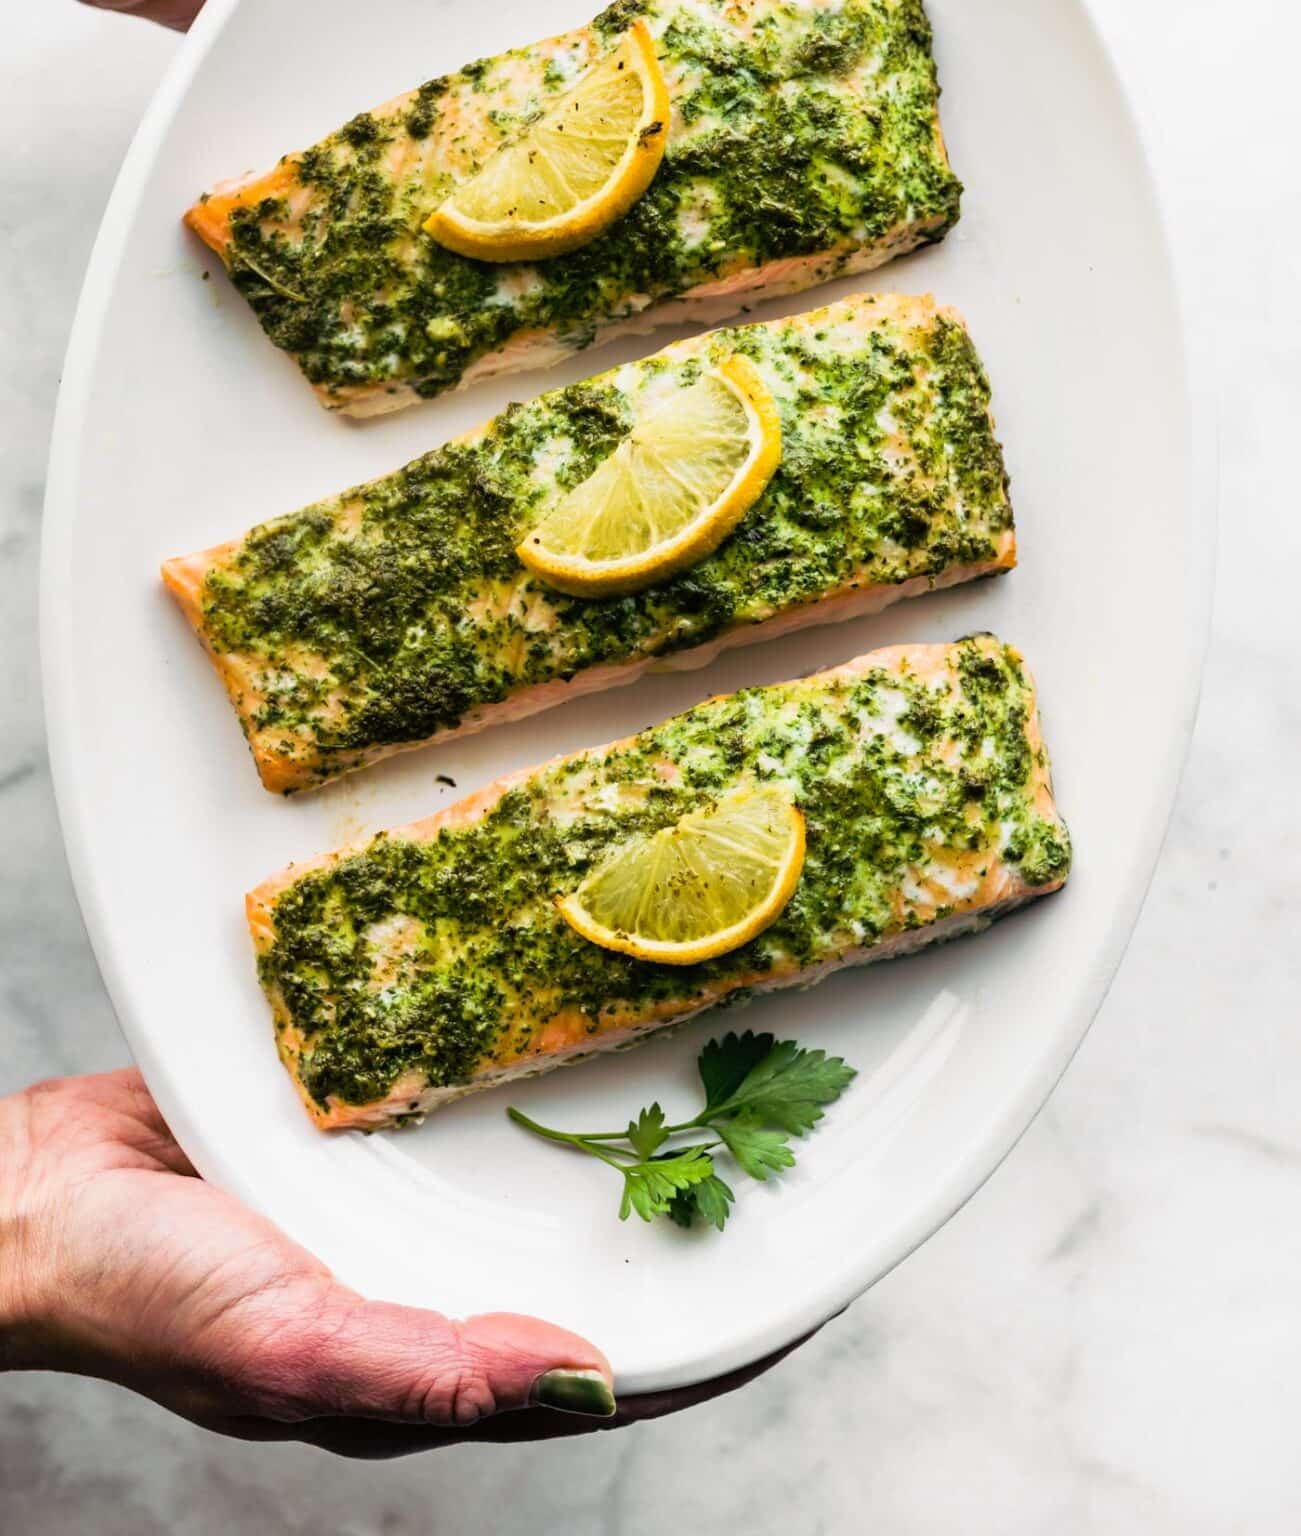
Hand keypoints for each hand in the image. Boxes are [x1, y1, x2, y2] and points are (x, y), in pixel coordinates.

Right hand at [0, 1069, 793, 1455]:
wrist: (32, 1193)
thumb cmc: (140, 1294)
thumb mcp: (286, 1347)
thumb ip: (424, 1373)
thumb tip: (585, 1386)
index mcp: (434, 1364)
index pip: (611, 1371)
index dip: (710, 1336)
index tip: (807, 1284)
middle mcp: (438, 1281)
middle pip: (595, 1262)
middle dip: (688, 1218)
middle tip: (791, 1141)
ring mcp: (406, 1201)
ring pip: (543, 1174)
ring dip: (620, 1133)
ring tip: (716, 1061)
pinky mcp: (371, 1120)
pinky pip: (471, 1092)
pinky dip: (526, 1066)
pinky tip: (564, 1014)